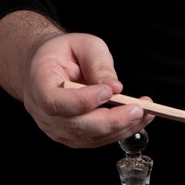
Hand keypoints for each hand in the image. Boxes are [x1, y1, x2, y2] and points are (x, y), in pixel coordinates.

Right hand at [23, 32, 153, 147]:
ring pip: (92, 137)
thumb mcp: (83, 45)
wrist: (49, 67)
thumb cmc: (64, 54)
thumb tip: (115, 87)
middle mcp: (45, 114)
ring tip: (146, 112)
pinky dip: (122, 131)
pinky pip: (100, 139)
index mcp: (39, 85)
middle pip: (77, 126)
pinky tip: (139, 118)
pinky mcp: (76, 137)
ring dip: (122, 127)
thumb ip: (98, 63)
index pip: (55, 102)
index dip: (82, 101)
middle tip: (138, 108)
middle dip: (112, 120)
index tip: (108, 92)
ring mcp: (59, 129)